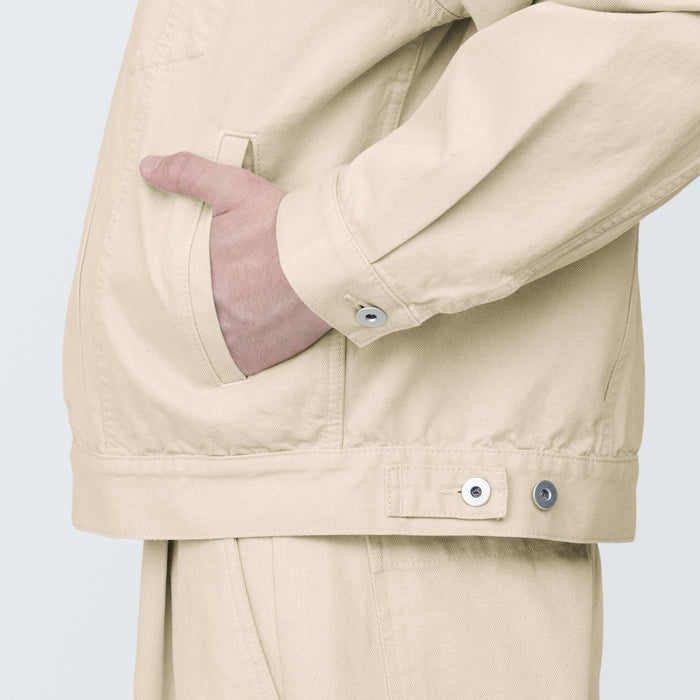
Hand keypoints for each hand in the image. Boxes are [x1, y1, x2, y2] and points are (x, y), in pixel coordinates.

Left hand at [139, 151, 331, 375]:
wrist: (328, 259)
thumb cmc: (284, 226)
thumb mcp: (234, 189)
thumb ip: (188, 175)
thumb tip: (147, 167)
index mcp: (192, 270)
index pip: (166, 283)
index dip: (179, 281)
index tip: (191, 280)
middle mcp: (204, 308)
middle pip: (186, 314)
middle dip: (196, 308)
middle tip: (217, 300)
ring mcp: (227, 338)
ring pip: (207, 341)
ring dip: (214, 333)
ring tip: (233, 320)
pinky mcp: (252, 358)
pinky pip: (233, 364)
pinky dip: (238, 354)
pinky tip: (248, 339)